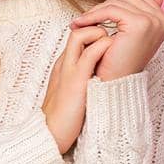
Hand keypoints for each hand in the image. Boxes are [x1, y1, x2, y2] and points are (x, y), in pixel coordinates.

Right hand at [41, 24, 112, 153]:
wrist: (50, 133)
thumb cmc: (65, 117)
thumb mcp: (74, 91)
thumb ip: (83, 79)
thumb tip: (99, 75)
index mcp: (64, 65)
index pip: (78, 37)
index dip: (95, 35)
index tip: (110, 43)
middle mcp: (64, 62)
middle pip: (77, 31)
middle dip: (97, 29)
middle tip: (113, 40)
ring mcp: (69, 69)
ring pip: (81, 35)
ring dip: (100, 34)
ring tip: (113, 47)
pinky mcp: (75, 79)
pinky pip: (90, 54)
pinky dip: (103, 47)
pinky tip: (113, 55)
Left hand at [69, 0, 163, 81]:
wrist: (114, 85)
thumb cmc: (118, 62)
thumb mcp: (130, 33)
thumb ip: (140, 12)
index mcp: (162, 19)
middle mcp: (162, 19)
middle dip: (103, 2)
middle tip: (83, 14)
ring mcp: (153, 21)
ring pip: (117, 2)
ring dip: (94, 11)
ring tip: (79, 22)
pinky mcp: (140, 24)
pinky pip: (111, 11)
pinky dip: (93, 16)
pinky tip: (80, 23)